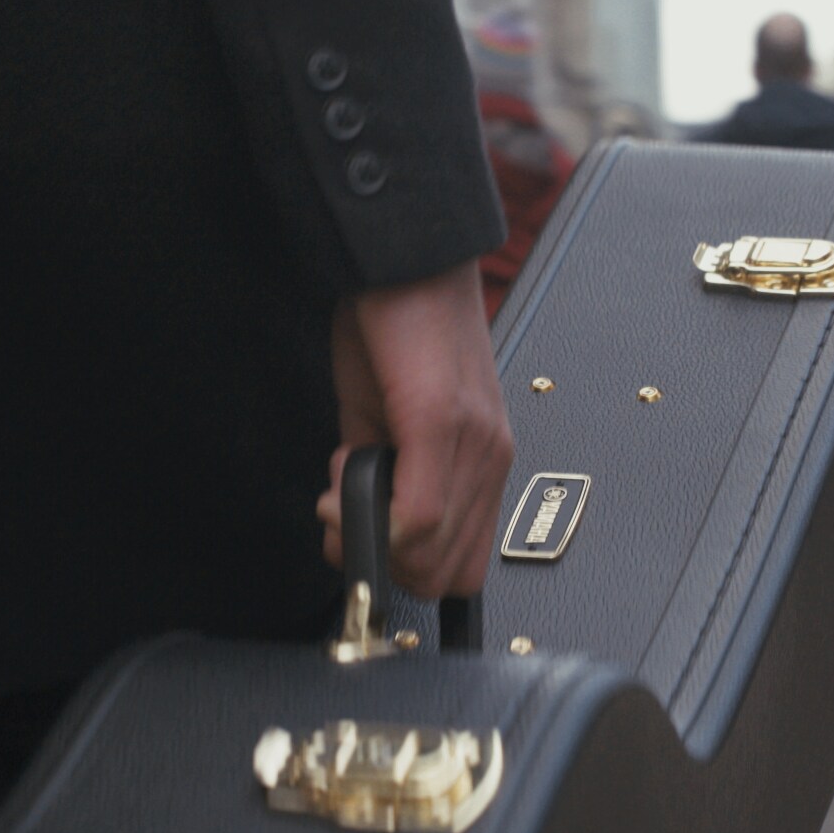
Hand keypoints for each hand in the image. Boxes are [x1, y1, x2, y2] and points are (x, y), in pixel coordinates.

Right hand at [316, 261, 513, 598]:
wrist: (404, 255)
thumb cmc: (400, 325)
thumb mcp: (387, 413)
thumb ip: (382, 470)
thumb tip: (361, 517)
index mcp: (482, 460)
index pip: (459, 568)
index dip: (402, 568)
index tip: (362, 537)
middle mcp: (489, 459)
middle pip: (444, 577)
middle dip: (381, 562)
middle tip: (346, 513)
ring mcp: (471, 444)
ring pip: (429, 557)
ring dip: (370, 533)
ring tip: (346, 475)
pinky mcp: (439, 420)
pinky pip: (419, 515)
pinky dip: (371, 513)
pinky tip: (344, 468)